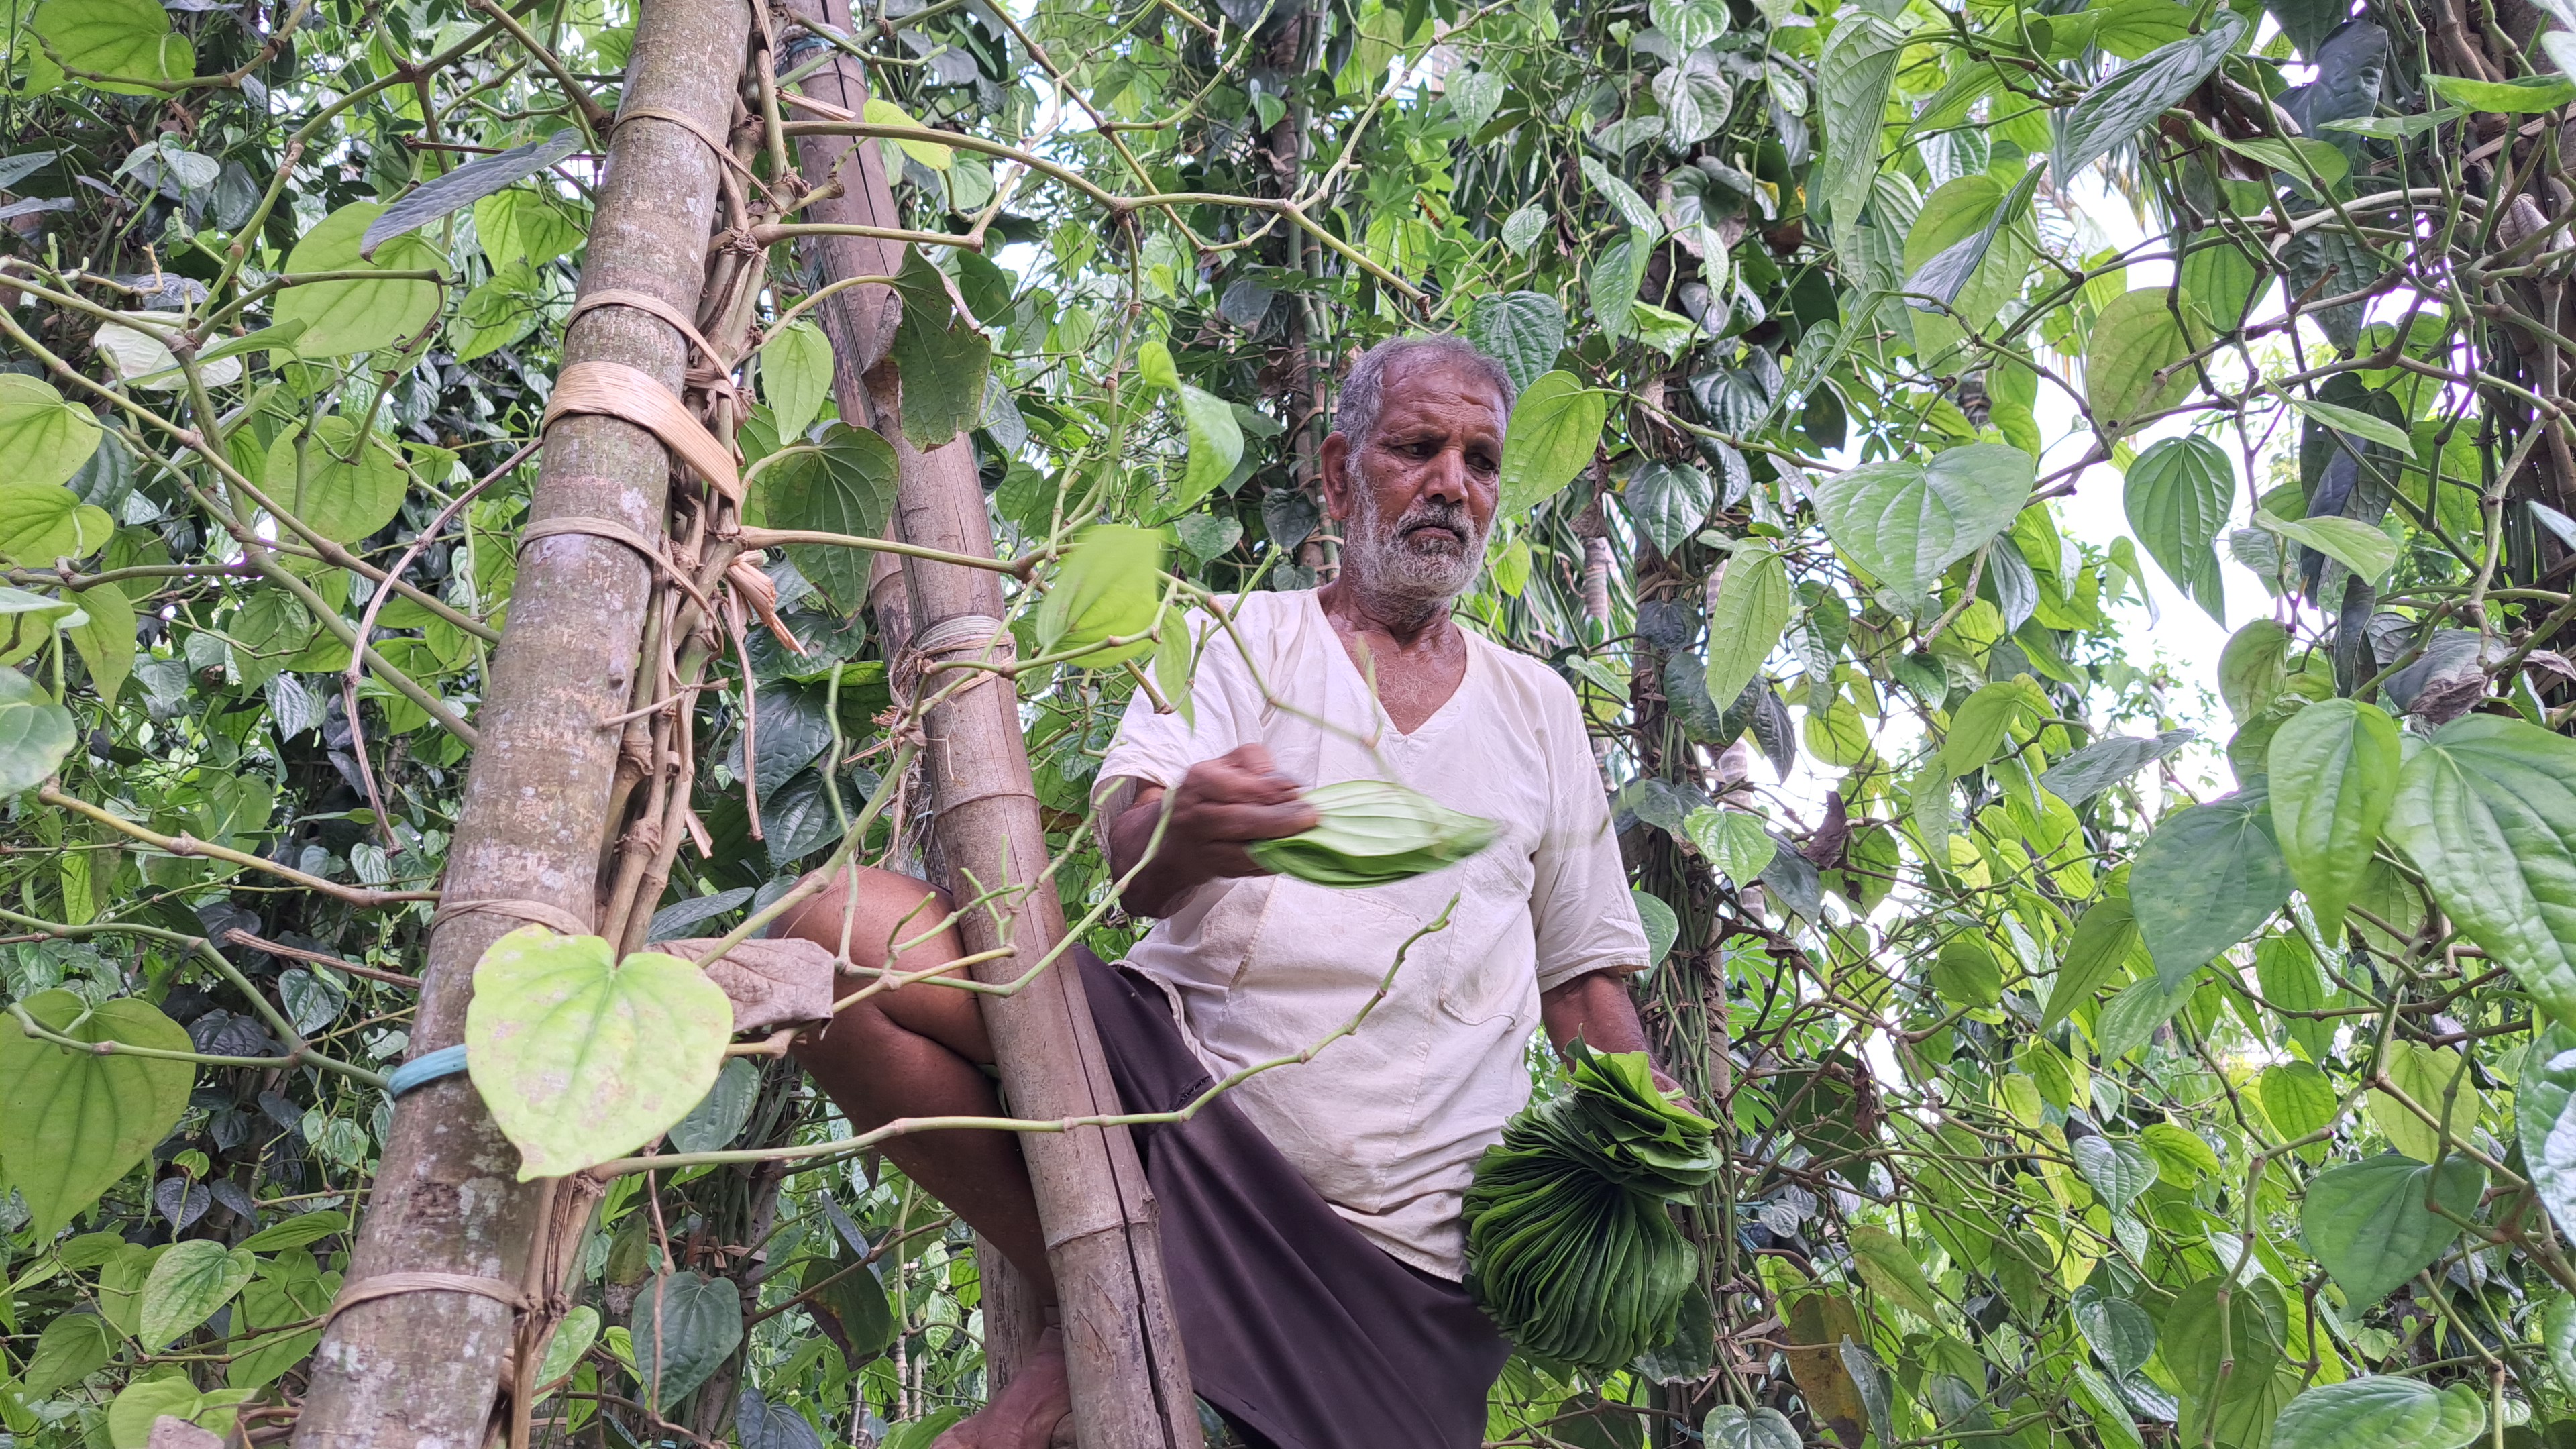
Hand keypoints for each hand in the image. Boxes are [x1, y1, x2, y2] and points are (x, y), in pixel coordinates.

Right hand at [1109, 744, 1318, 915]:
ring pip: (1243, 851)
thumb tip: (1287, 785)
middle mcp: (1194, 816)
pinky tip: (1294, 853)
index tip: (1296, 789)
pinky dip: (1273, 862)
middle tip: (1311, 816)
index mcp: (1198, 782)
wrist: (1172, 838)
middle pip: (1239, 820)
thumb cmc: (1210, 794)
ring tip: (1307, 834)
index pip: (1233, 786)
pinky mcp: (1214, 870)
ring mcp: (1202, 848)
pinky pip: (1248, 869)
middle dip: (1279, 820)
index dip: (1267, 789)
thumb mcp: (1227, 766)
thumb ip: (1256, 765)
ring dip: (1279, 845)